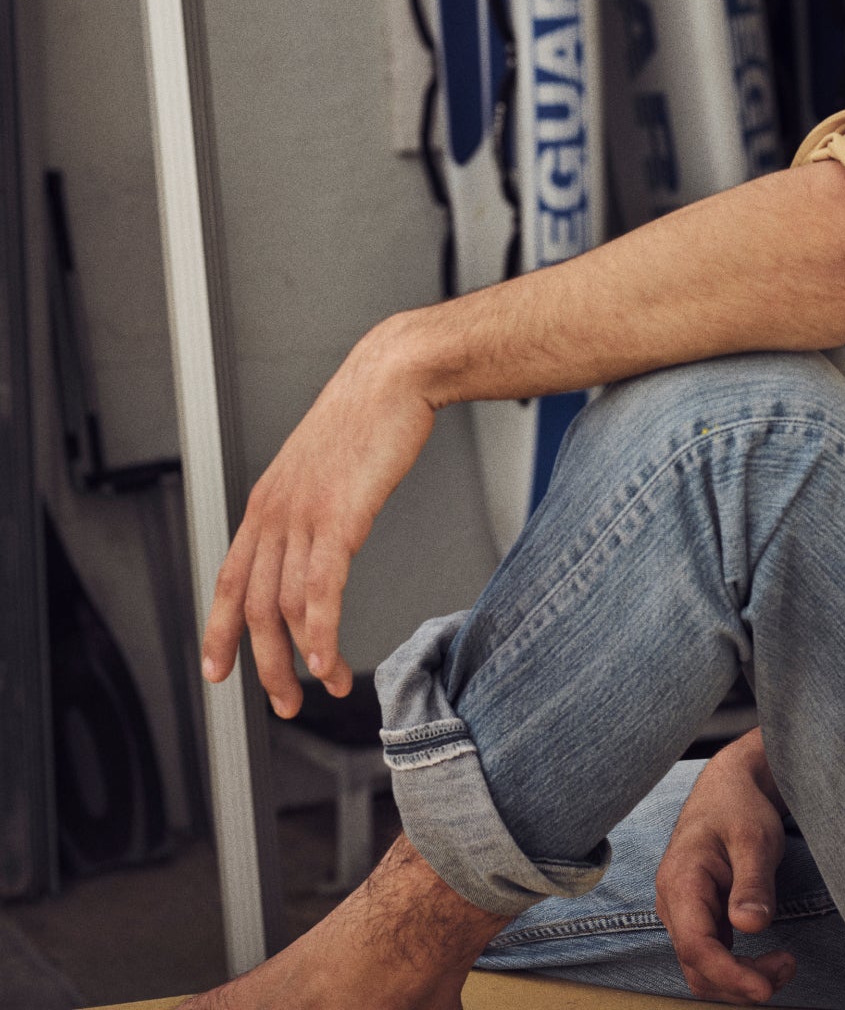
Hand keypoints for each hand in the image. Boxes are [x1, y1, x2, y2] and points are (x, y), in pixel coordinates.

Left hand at [200, 314, 436, 717]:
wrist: (393, 376)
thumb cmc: (369, 414)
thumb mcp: (324, 462)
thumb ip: (314, 501)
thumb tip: (322, 533)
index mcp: (267, 500)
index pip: (230, 578)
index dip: (219, 630)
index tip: (218, 670)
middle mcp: (275, 512)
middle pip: (254, 606)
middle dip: (264, 664)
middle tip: (281, 701)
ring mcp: (303, 516)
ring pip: (286, 608)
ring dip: (301, 659)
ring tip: (323, 685)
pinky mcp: (339, 519)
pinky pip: (321, 592)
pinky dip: (323, 634)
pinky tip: (330, 660)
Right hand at [656, 731, 796, 1003]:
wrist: (730, 786)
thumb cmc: (740, 806)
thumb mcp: (755, 837)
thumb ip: (753, 881)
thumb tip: (750, 926)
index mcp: (681, 882)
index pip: (697, 946)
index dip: (729, 975)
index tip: (765, 988)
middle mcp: (673, 903)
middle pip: (697, 967)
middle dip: (740, 982)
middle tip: (788, 968)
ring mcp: (683, 912)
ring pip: (703, 968)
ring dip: (740, 979)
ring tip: (784, 966)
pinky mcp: (699, 916)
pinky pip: (711, 955)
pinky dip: (737, 968)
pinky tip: (767, 960)